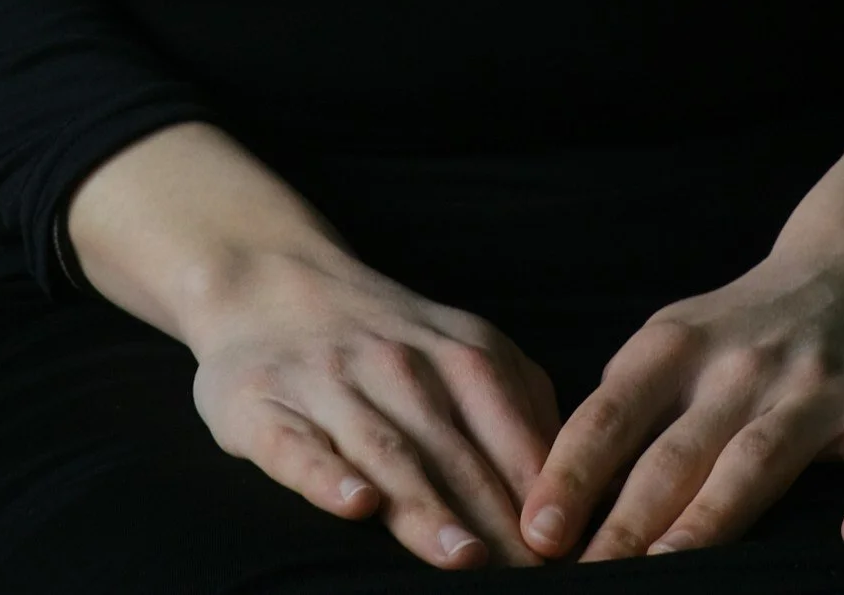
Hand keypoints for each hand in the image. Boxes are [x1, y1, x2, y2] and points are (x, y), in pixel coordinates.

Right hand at [187, 243, 564, 568]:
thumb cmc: (386, 339)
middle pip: (456, 457)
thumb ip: (520, 408)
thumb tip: (579, 491)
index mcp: (461, 355)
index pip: (513, 437)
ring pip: (387, 454)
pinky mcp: (264, 404)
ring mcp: (331, 384)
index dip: (544, 500)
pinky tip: (356, 504)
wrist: (269, 279)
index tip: (569, 555)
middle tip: (529, 580)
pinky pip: (299, 447)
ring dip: (428, 508)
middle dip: (497, 522)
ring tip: (465, 557)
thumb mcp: (465, 348)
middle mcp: (399, 365)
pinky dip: (328, 476)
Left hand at [516, 245, 843, 560]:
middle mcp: (744, 366)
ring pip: (757, 460)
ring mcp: (818, 388)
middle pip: (676, 454)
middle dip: (628, 521)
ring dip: (713, 517)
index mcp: (679, 346)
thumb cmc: (750, 324)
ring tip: (671, 569)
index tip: (538, 530)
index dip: (571, 472)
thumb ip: (627, 402)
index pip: (611, 414)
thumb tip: (554, 487)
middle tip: (589, 578)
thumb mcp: (677, 336)